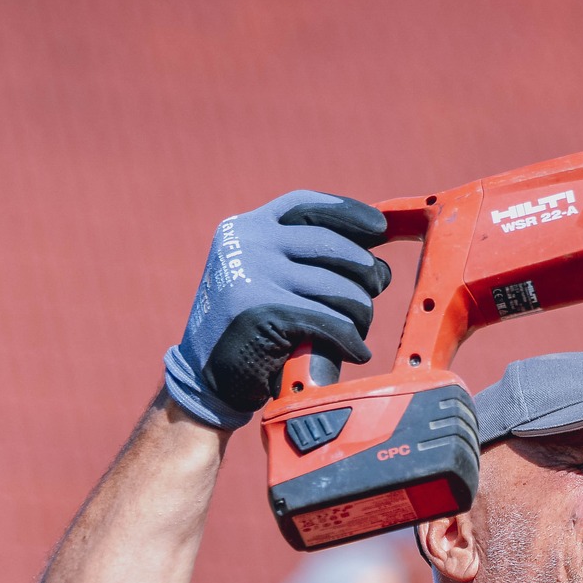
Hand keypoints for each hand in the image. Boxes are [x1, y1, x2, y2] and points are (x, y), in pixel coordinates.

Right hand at [164, 191, 391, 429]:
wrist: (203, 377)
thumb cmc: (249, 328)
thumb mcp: (264, 277)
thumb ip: (304, 260)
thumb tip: (376, 261)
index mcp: (245, 228)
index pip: (306, 205)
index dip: (348, 212)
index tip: (378, 227)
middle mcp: (247, 244)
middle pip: (331, 244)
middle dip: (365, 269)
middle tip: (377, 288)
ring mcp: (254, 276)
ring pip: (338, 287)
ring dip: (360, 311)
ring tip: (358, 328)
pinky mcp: (265, 313)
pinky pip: (330, 322)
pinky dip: (350, 340)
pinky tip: (357, 351)